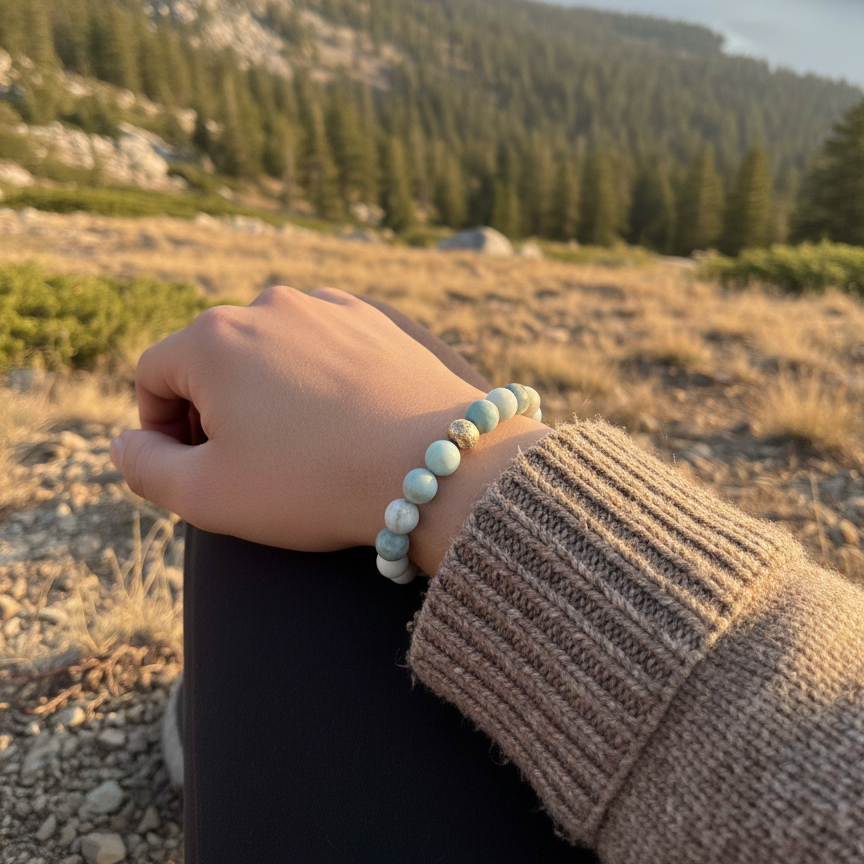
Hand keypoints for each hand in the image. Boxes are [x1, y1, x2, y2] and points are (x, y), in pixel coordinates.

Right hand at [111, 286, 549, 568]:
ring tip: (299, 446)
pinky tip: (342, 421)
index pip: (154, 376)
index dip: (161, 428)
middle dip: (214, 410)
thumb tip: (122, 441)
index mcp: (213, 338)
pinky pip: (324, 347)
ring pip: (271, 350)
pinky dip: (318, 380)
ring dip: (268, 393)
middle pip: (213, 358)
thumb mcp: (207, 496)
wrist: (440, 466)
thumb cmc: (315, 483)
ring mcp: (329, 306)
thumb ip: (143, 468)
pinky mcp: (377, 319)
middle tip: (246, 465)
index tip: (192, 467)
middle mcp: (268, 304)